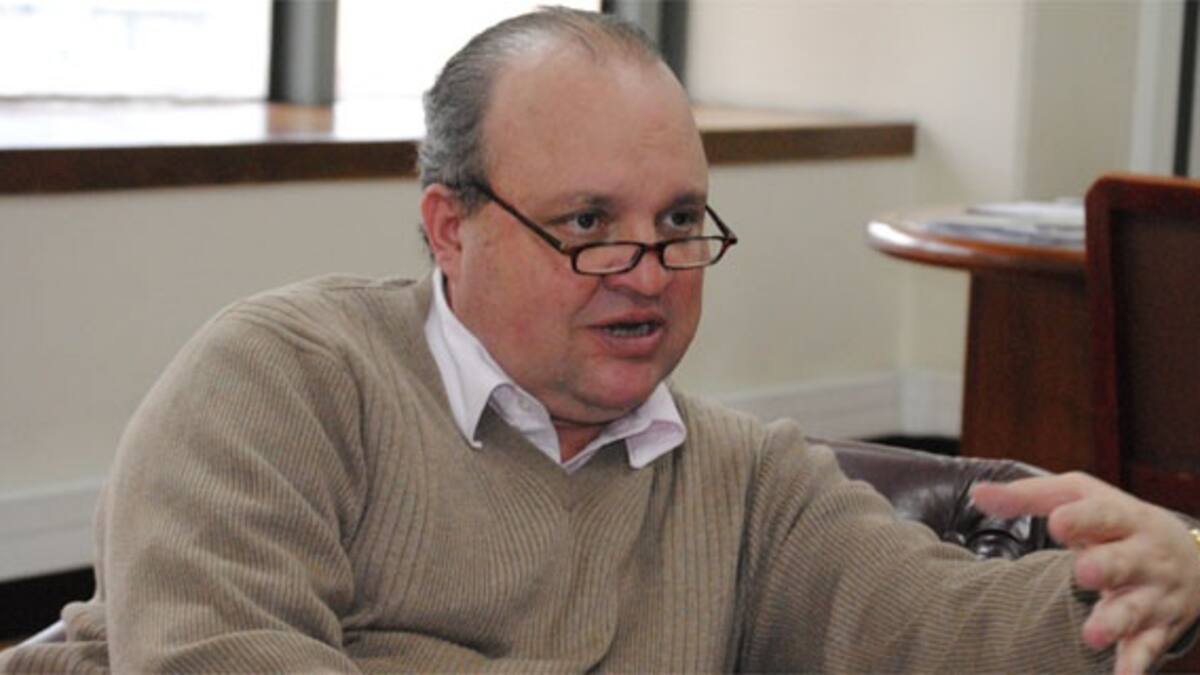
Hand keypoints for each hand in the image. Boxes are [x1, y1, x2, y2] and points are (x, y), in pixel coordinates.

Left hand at [971, 472, 1199, 674]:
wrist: (1193, 561)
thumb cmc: (1114, 524)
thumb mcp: (1080, 499)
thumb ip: (1029, 497)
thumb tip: (977, 494)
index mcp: (1123, 518)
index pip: (1103, 515)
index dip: (1082, 519)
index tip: (1057, 522)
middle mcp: (1143, 556)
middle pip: (1125, 562)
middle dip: (1107, 567)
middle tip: (1082, 573)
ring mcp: (1153, 595)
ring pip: (1135, 609)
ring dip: (1115, 621)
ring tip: (1092, 634)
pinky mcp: (1158, 629)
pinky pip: (1147, 647)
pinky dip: (1136, 663)